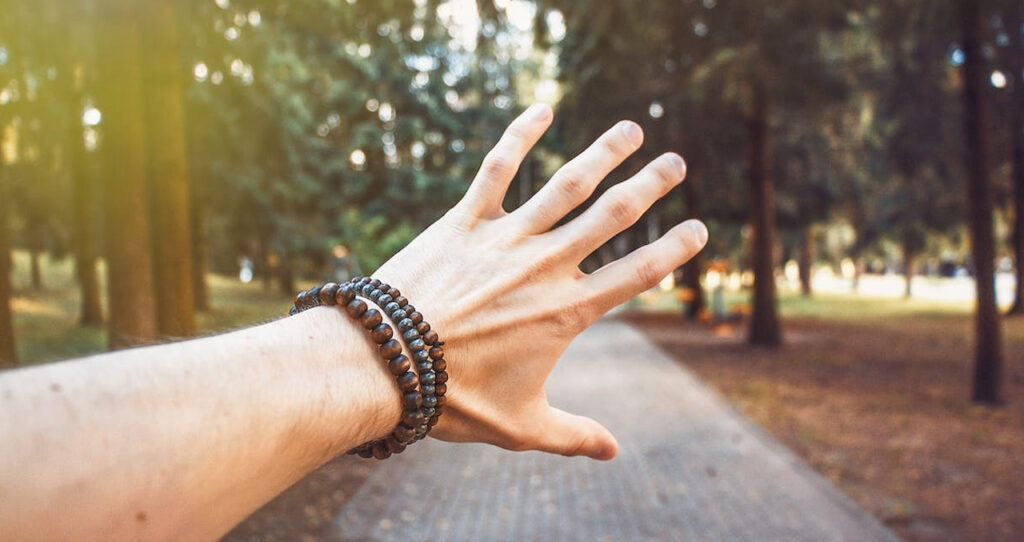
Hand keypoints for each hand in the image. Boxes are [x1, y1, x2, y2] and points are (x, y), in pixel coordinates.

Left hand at [374, 104, 706, 459]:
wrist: (385, 366)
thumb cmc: (453, 400)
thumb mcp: (522, 427)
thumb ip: (573, 435)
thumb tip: (615, 452)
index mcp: (567, 312)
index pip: (638, 273)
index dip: (675, 250)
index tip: (700, 228)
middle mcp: (545, 266)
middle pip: (612, 217)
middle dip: (651, 187)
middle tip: (678, 162)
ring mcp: (505, 238)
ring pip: (566, 184)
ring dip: (603, 153)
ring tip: (631, 129)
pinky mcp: (463, 221)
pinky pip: (496, 169)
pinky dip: (519, 137)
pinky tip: (541, 109)